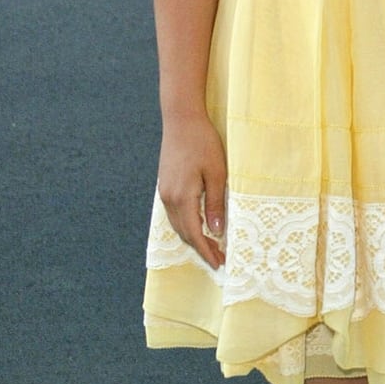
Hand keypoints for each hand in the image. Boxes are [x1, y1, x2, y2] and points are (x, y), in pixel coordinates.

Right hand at [157, 113, 227, 268]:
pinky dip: (187, 225)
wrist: (181, 120)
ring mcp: (164, 192)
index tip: (219, 263)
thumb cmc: (202, 142)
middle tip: (220, 258)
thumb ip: (215, 204)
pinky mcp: (165, 185)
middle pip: (183, 233)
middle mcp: (169, 198)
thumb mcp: (217, 173)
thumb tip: (216, 232)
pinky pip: (175, 214)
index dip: (206, 251)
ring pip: (177, 225)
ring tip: (211, 246)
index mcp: (182, 197)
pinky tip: (199, 225)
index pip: (194, 234)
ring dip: (193, 238)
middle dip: (201, 248)